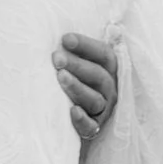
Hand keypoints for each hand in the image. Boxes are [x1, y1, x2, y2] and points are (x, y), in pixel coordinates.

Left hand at [53, 30, 118, 144]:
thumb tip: (52, 34)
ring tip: (60, 77)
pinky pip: (91, 127)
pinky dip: (82, 119)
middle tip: (56, 58)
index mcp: (108, 71)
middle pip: (98, 76)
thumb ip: (71, 53)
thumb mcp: (76, 67)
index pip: (104, 54)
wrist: (69, 122)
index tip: (65, 39)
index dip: (86, 45)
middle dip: (77, 65)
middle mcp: (109, 90)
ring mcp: (103, 111)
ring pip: (94, 99)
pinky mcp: (94, 130)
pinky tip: (72, 111)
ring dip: (77, 87)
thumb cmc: (71, 85)